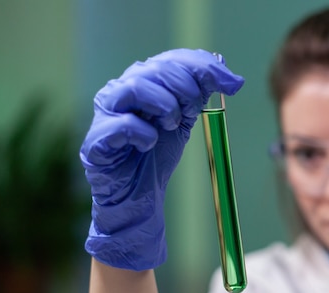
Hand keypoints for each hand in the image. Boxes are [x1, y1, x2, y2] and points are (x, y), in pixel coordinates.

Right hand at [80, 49, 243, 270]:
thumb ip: (201, 96)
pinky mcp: (96, 140)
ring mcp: (105, 113)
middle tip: (196, 109)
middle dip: (186, 87)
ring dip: (164, 105)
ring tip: (171, 125)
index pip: (173, 59)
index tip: (233, 84)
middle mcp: (121, 91)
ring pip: (134, 88)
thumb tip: (231, 76)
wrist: (138, 197)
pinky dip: (143, 133)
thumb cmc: (157, 156)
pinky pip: (121, 124)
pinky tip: (149, 144)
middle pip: (156, 69)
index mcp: (143, 82)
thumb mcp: (184, 120)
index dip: (204, 67)